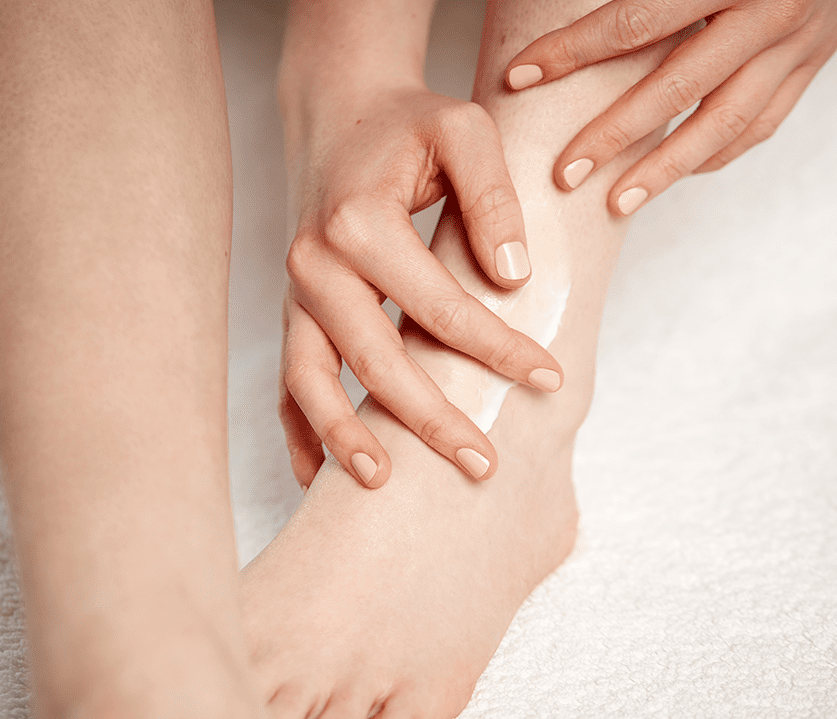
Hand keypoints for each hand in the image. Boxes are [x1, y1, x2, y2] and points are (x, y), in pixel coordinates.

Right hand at [280, 86, 563, 489]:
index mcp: (359, 222)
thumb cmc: (409, 125)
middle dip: (432, 418)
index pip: (440, 306)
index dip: (498, 347)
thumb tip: (514, 280)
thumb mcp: (465, 129)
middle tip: (484, 465)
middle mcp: (315, 263)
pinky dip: (300, 430)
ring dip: (346, 437)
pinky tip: (319, 478)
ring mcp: (293, 292)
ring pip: (311, 380)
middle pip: (375, 360)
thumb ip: (494, 197)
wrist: (339, 115)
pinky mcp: (290, 311)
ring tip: (384, 485)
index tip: (549, 379)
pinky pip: (286, 382)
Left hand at [505, 0, 836, 213]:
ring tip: (614, 204)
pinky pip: (758, 127)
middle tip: (564, 172)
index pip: (633, 22)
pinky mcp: (810, 69)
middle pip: (674, 88)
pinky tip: (676, 174)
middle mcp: (764, 16)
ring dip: (663, 171)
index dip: (571, 51)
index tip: (520, 76)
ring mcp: (793, 48)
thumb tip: (585, 10)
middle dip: (613, 135)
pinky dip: (714, 155)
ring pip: (720, 125)